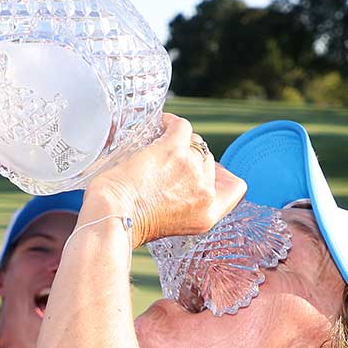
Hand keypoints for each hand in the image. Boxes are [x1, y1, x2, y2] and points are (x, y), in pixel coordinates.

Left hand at [84, 115, 244, 245]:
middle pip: (208, 162)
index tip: (202, 170)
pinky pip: (181, 126)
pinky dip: (170, 122)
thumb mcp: (169, 224)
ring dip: (179, 142)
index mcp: (207, 215)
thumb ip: (185, 204)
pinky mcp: (172, 150)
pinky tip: (160, 123)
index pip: (235, 187)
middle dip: (190, 159)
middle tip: (167, 159)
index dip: (220, 175)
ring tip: (160, 142)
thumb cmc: (128, 224)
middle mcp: (205, 193)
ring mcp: (191, 169)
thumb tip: (181, 181)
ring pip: (194, 144)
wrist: (112, 217)